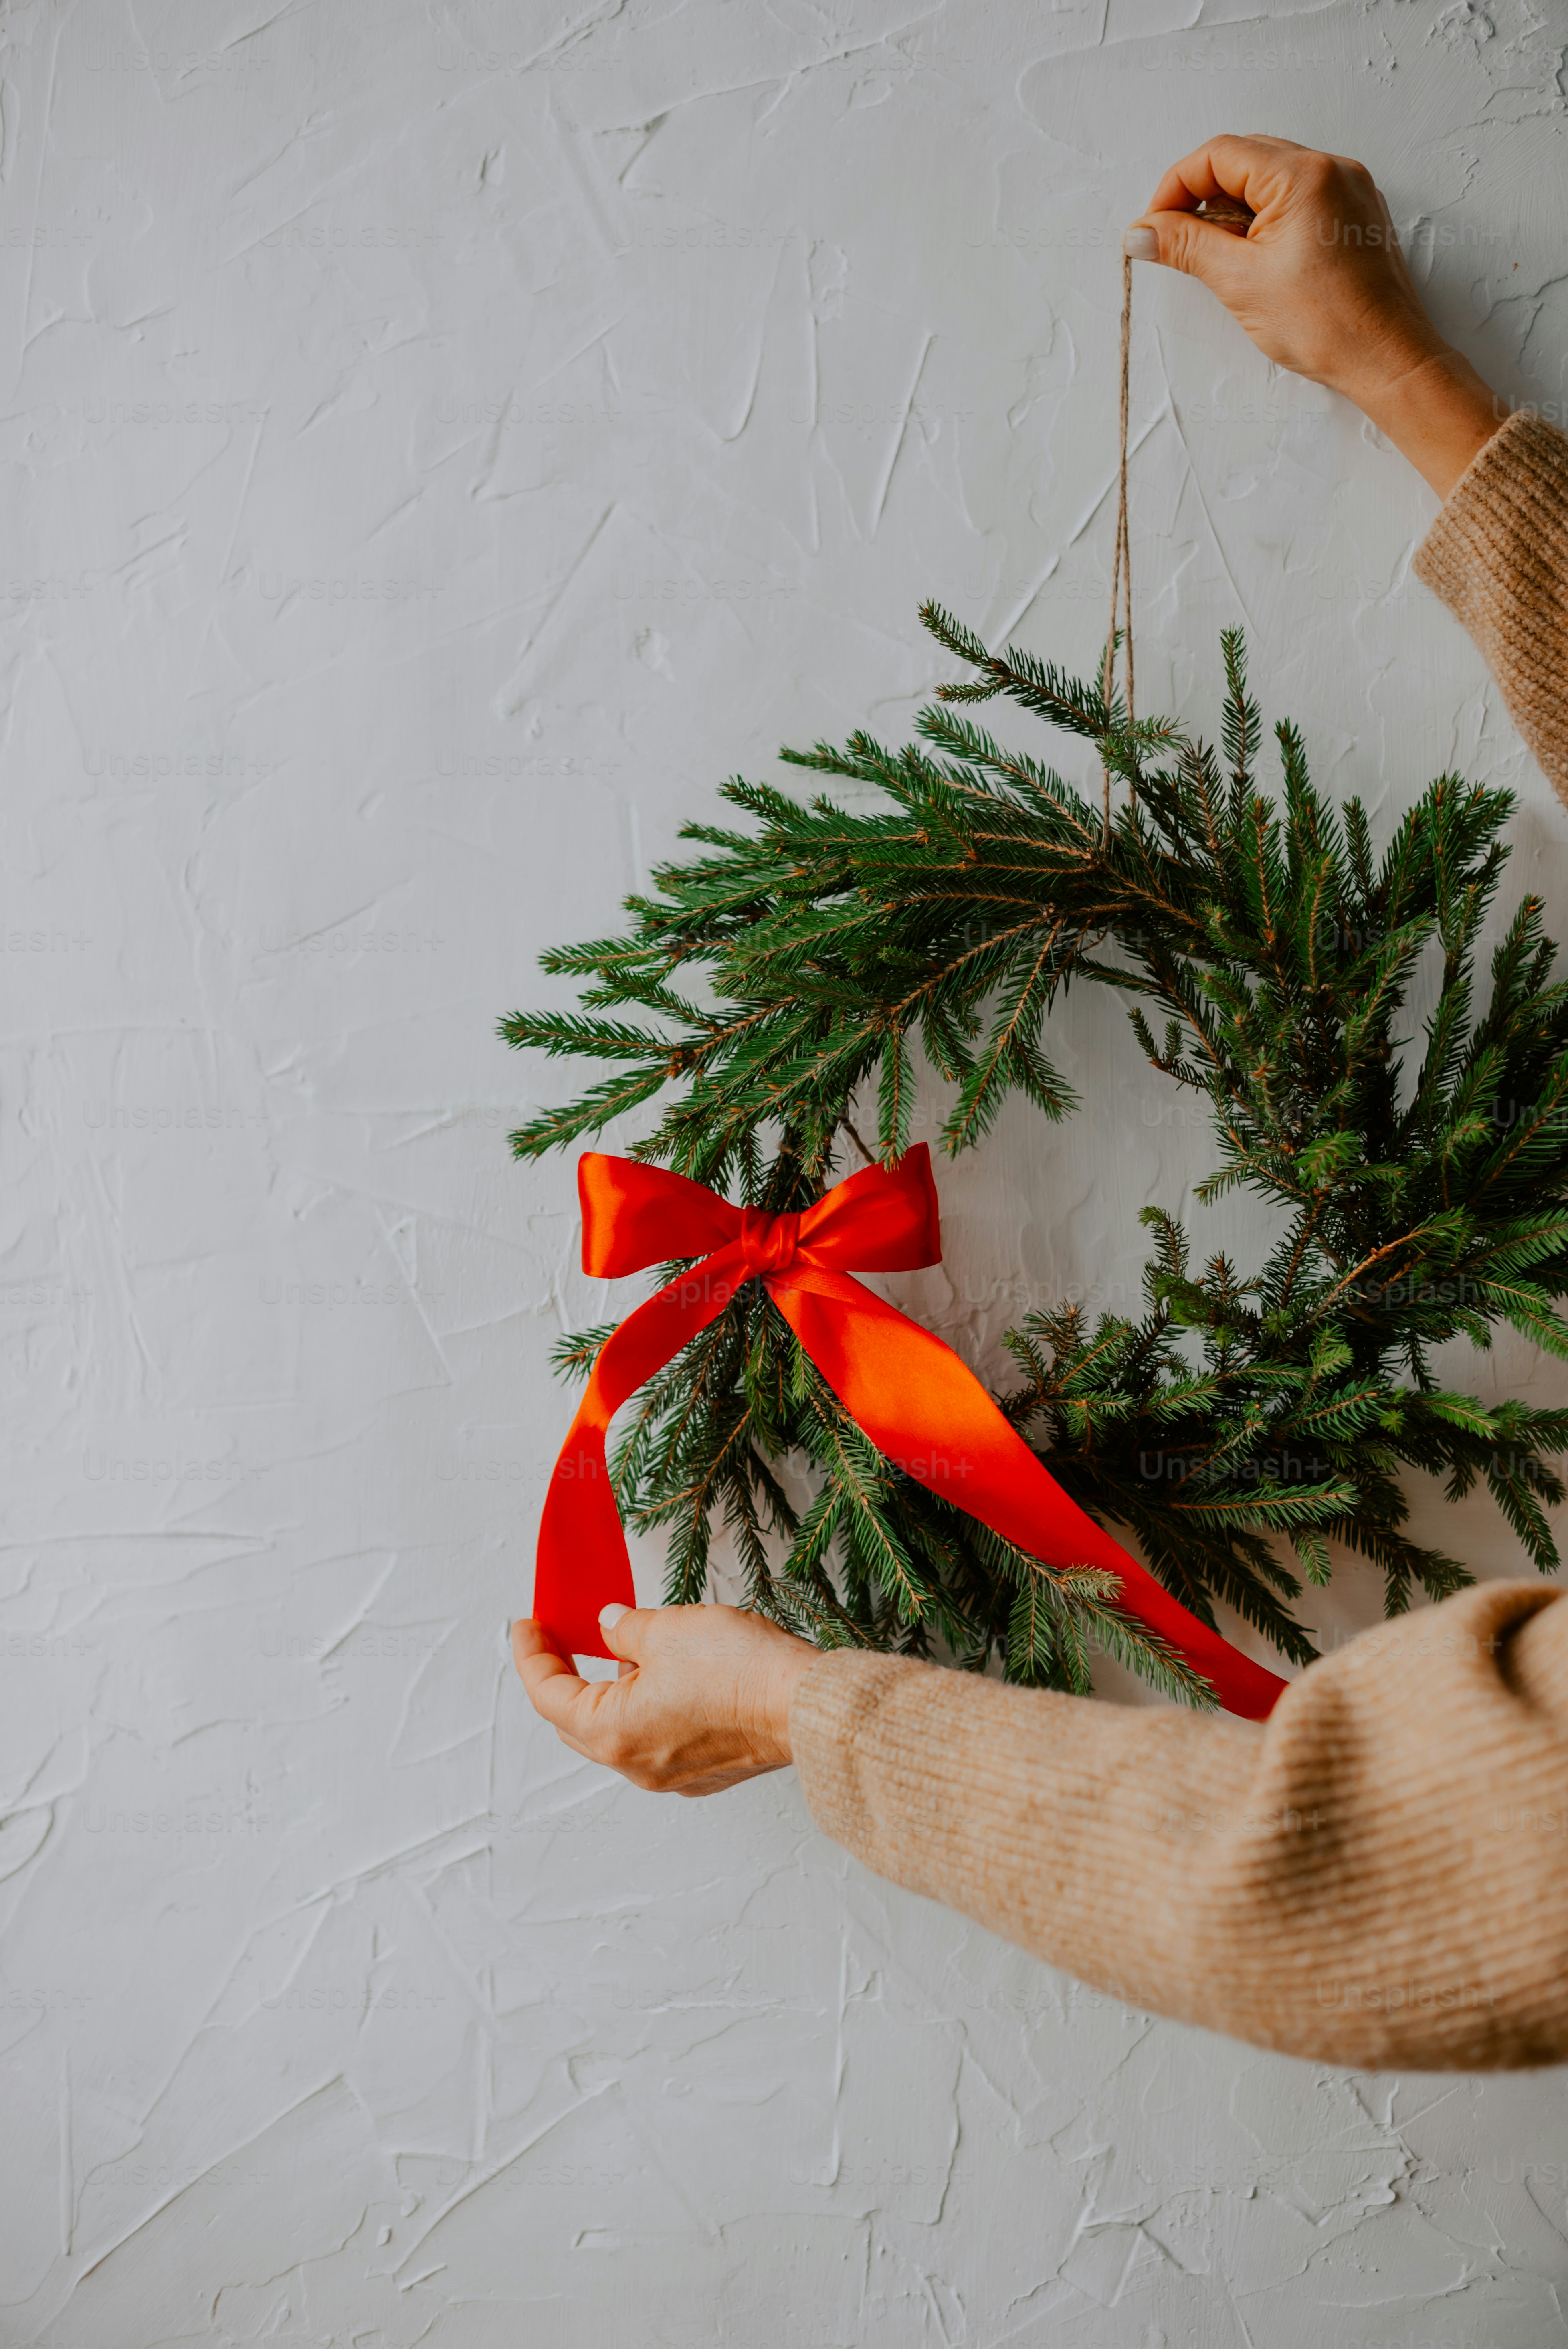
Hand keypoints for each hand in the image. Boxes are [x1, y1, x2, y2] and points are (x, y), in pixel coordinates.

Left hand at [511, 1601, 818, 1795]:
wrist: (806, 1704)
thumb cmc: (739, 1670)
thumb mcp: (666, 1629)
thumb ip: (624, 1629)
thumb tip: (608, 1628)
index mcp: (613, 1733)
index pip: (548, 1696)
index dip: (531, 1656)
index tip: (527, 1628)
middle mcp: (636, 1766)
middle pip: (576, 1722)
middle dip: (563, 1679)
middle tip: (559, 1640)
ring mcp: (671, 1775)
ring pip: (618, 1733)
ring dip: (610, 1695)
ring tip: (622, 1651)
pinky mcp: (704, 1772)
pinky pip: (655, 1742)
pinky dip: (645, 1710)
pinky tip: (663, 1678)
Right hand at [1125, 133, 1502, 498]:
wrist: (1387, 359)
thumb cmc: (1327, 325)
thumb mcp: (1240, 282)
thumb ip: (1186, 247)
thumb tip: (1141, 232)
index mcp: (1304, 175)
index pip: (1219, 154)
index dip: (1176, 186)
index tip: (1155, 227)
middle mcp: (1331, 168)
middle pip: (1244, 158)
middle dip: (1202, 196)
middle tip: (1178, 242)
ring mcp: (1347, 188)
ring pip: (1269, 178)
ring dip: (1233, 209)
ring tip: (1220, 257)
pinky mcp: (1353, 213)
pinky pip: (1297, 197)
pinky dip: (1265, 218)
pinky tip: (1255, 258)